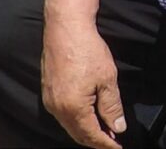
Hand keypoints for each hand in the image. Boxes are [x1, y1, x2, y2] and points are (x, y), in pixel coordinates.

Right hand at [41, 20, 125, 148]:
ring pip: (69, 125)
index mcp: (73, 108)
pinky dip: (76, 120)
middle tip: (112, 141)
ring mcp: (50, 100)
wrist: (65, 28)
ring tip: (102, 129)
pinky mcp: (47, 91)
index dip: (106, 144)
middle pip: (78, 134)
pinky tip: (86, 114)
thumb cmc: (87, 50)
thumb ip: (112, 107)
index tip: (118, 147)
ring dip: (85, 131)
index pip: (91, 135)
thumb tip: (118, 127)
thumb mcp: (107, 79)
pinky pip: (62, 115)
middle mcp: (57, 109)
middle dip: (95, 140)